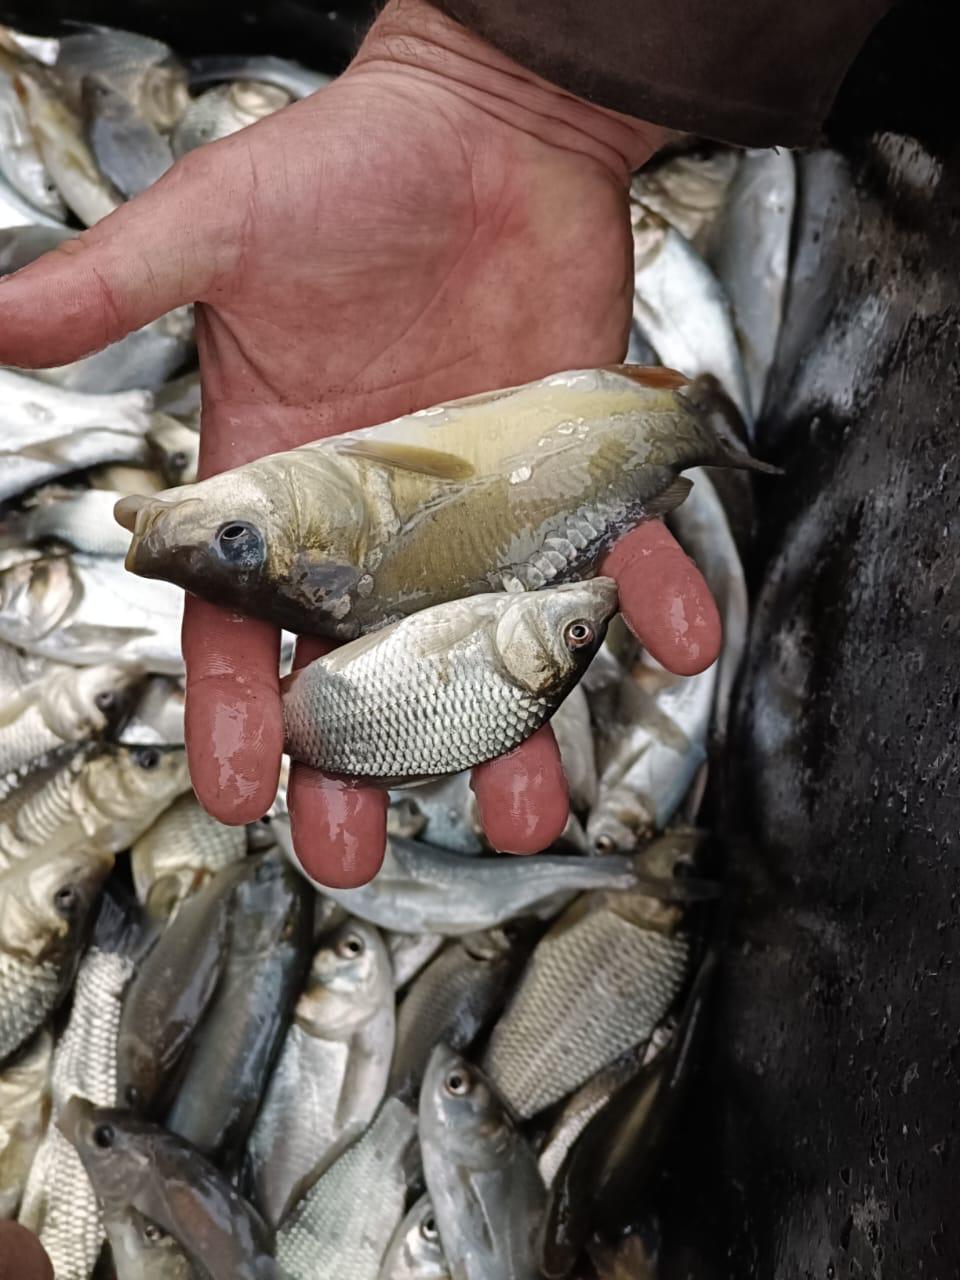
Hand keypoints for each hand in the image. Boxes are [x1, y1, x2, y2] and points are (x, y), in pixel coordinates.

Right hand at [0, 0, 719, 885]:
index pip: (247, 625)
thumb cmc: (343, 173)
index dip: (238, 713)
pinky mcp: (578, 477)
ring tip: (523, 814)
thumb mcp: (216, 227)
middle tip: (358, 854)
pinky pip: (626, 554)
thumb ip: (117, 284)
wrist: (484, 126)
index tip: (239, 795)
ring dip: (515, 728)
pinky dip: (658, 599)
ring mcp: (487, 514)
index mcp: (284, 489)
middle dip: (364, 763)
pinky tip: (678, 646)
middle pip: (366, 671)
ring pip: (496, 645)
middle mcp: (383, 525)